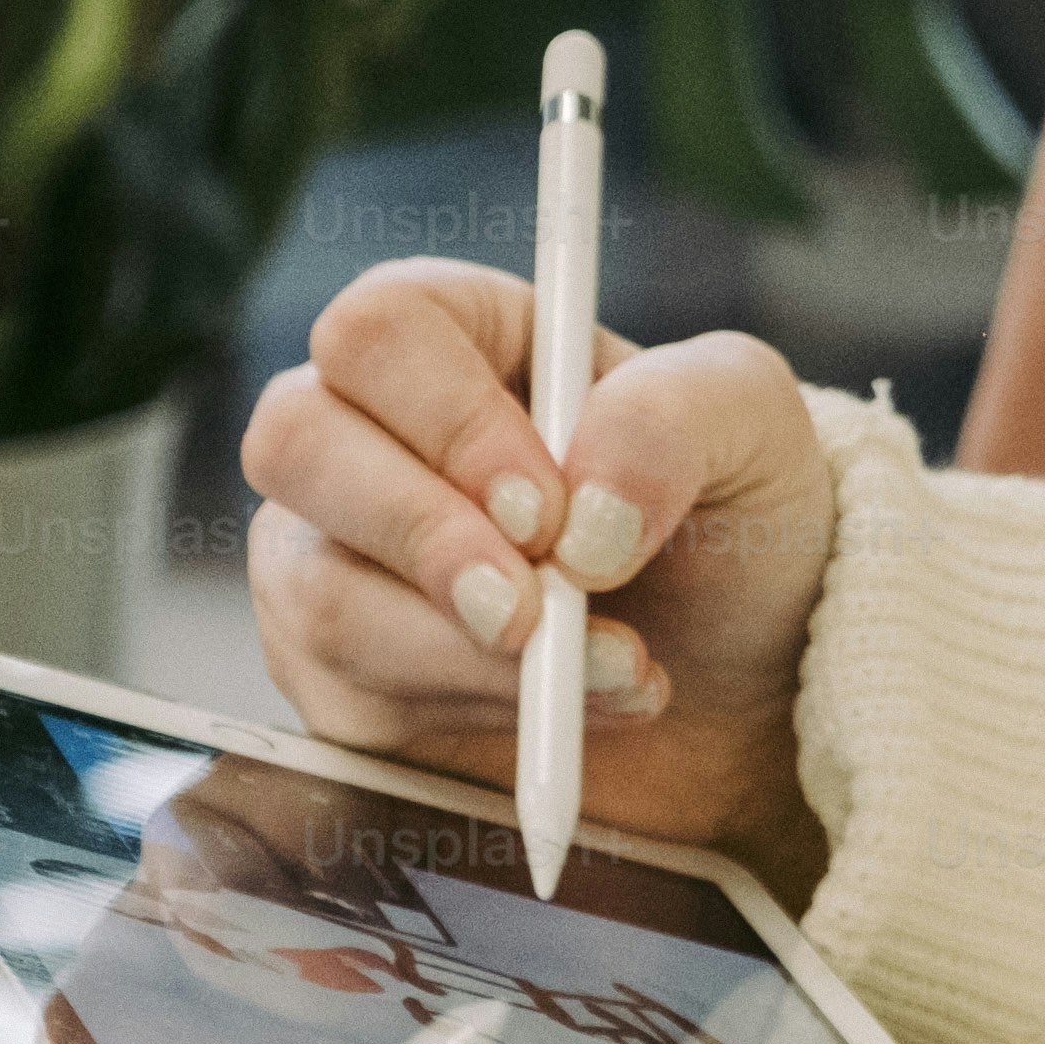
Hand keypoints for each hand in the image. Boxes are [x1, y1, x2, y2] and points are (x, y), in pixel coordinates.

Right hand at [242, 256, 839, 897]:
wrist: (741, 672)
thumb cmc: (733, 514)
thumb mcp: (750, 426)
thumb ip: (676, 421)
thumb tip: (582, 513)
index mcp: (458, 334)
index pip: (379, 330)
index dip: (447, 417)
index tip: (548, 509)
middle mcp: (365, 430)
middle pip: (295, 442)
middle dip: (424, 539)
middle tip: (539, 611)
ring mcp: (330, 552)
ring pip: (322, 594)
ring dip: (479, 654)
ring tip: (620, 666)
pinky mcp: (334, 674)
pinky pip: (348, 700)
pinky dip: (480, 713)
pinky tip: (576, 710)